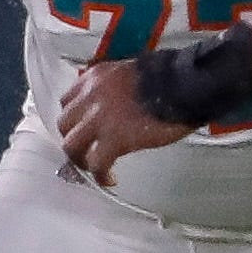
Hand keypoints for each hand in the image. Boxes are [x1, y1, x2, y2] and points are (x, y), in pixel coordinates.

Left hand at [58, 58, 191, 186]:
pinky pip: (97, 162)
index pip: (69, 101)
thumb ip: (117, 88)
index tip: (82, 127)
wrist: (186, 84)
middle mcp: (90, 96)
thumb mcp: (133, 73)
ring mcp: (99, 118)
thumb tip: (120, 103)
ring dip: (80, 159)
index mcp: (96, 78)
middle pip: (65, 124)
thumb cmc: (171, 77)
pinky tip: (108, 179)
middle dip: (74, 138)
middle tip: (86, 150)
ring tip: (94, 167)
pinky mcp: (114, 139)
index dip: (75, 118)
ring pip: (71, 145)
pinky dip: (100, 174)